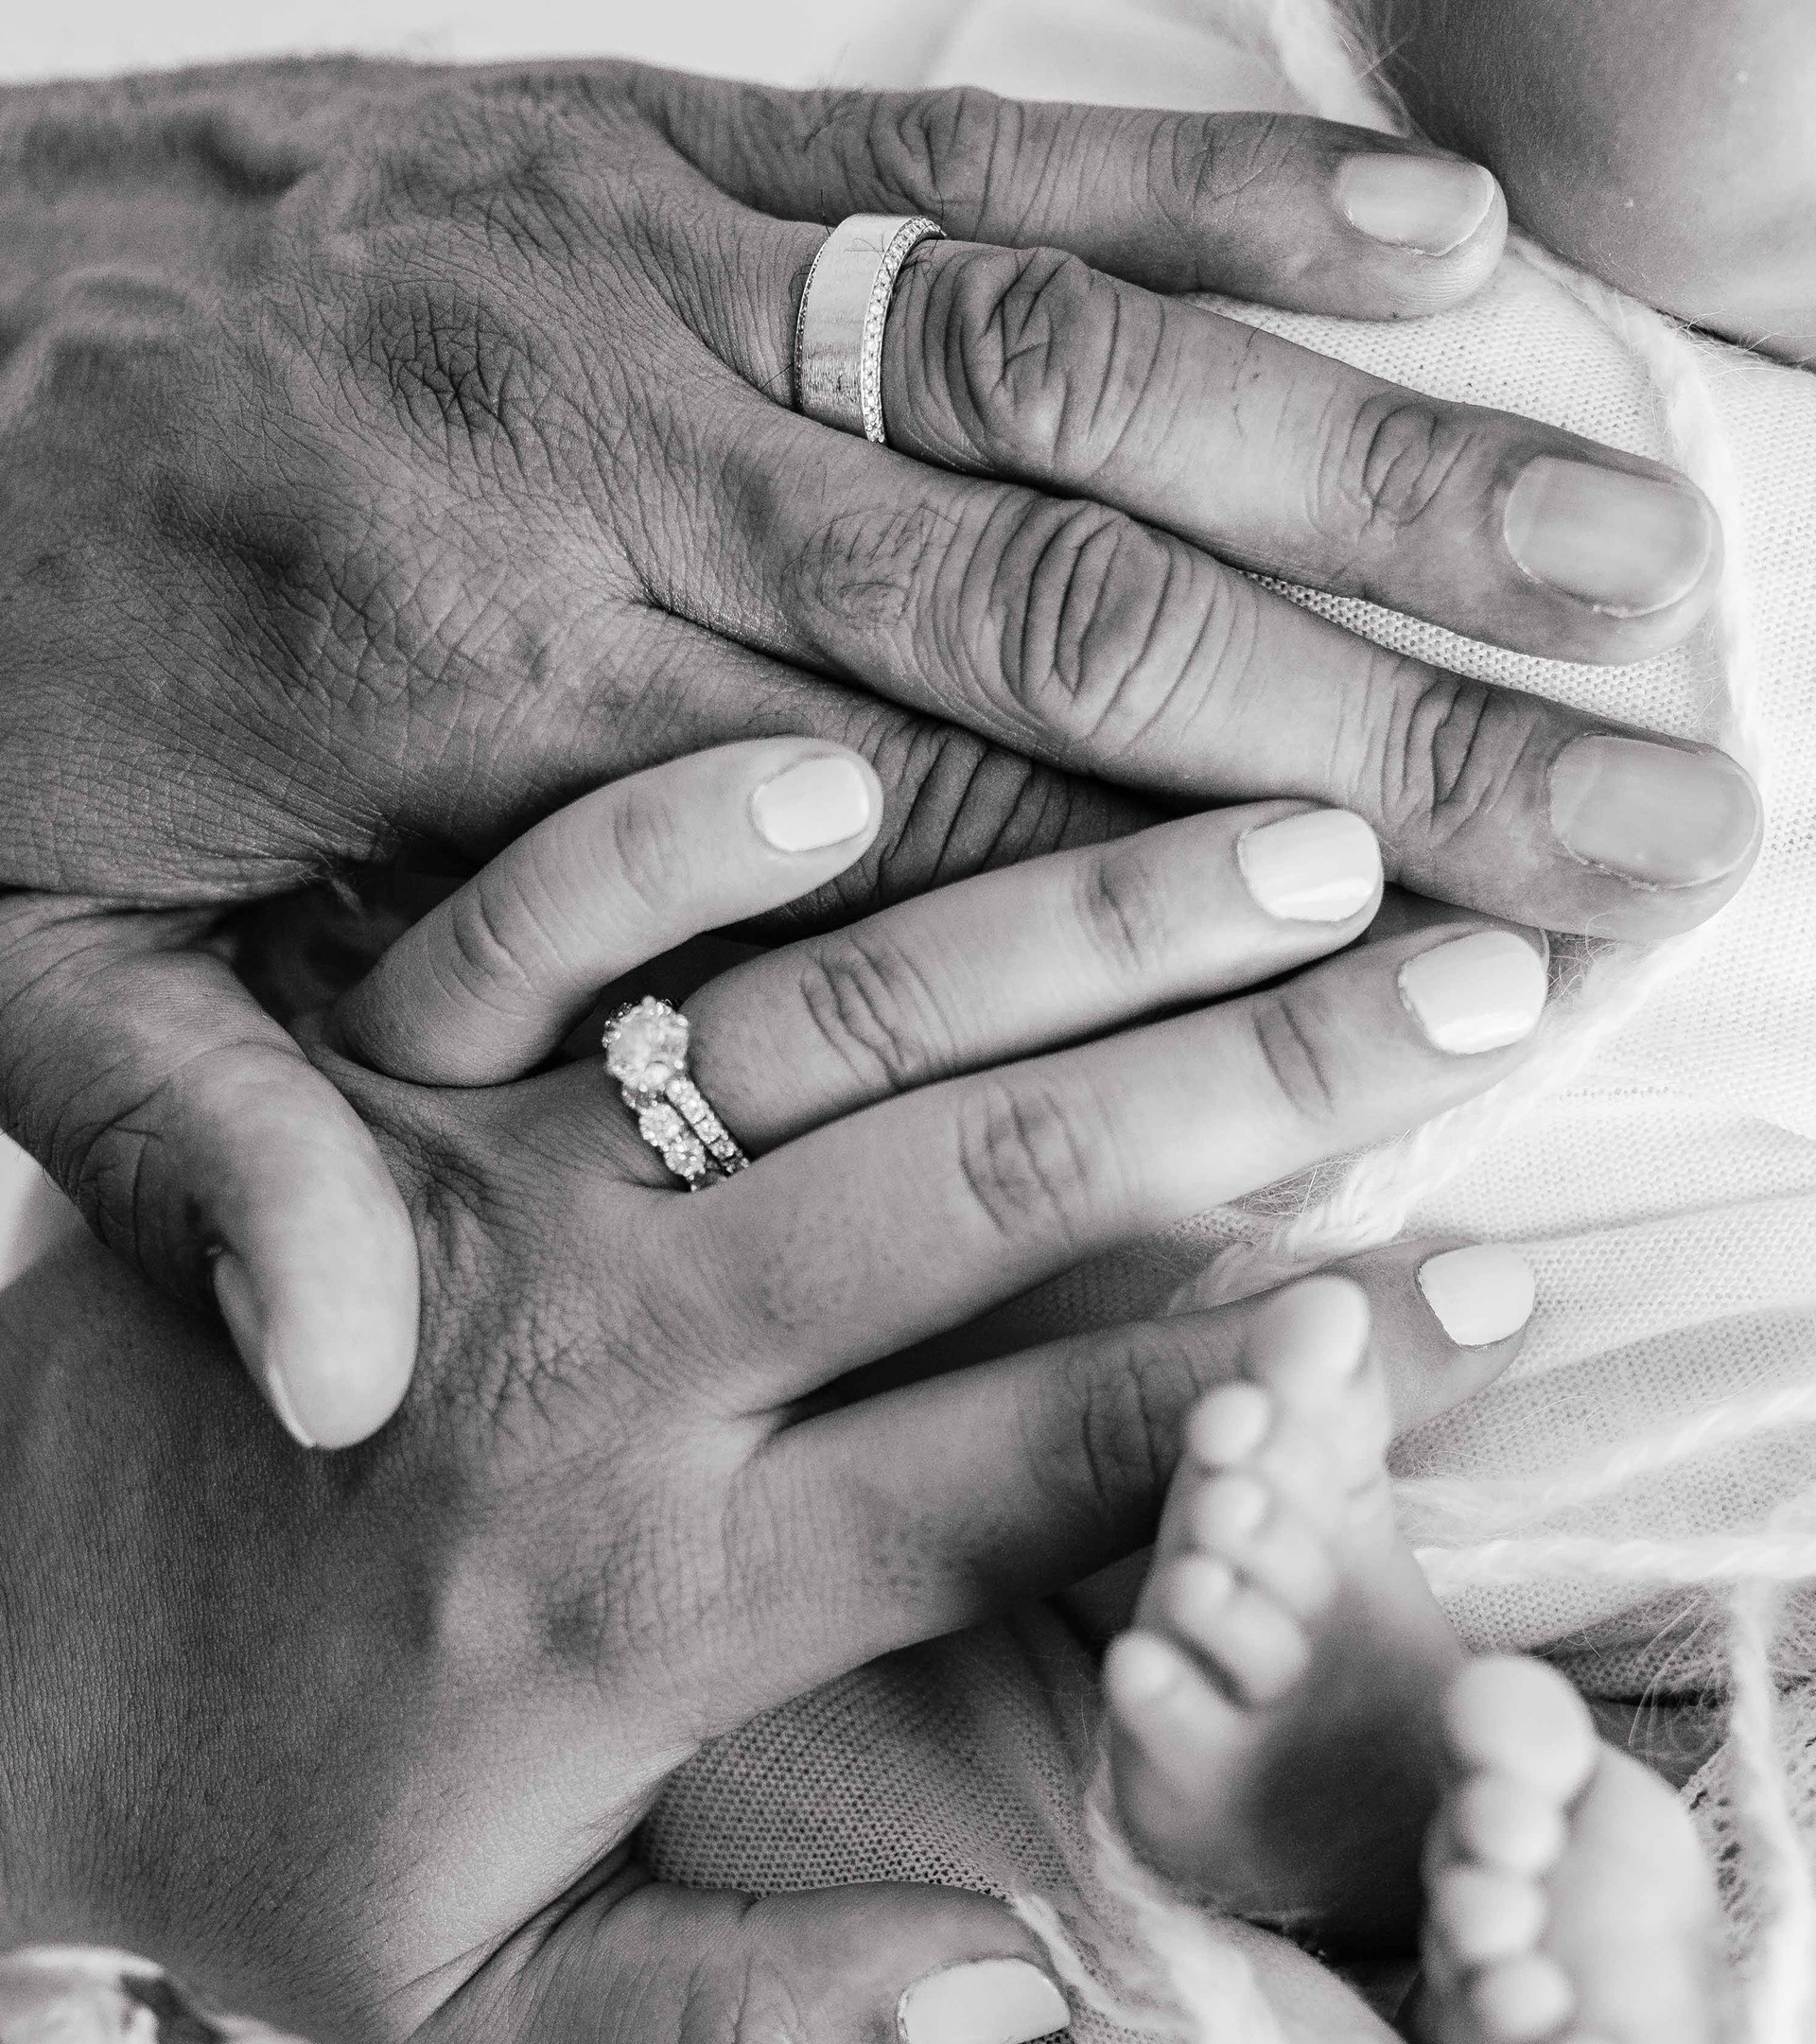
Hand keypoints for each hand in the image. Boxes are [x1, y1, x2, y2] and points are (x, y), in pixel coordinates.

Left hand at [0, 60, 1758, 1449]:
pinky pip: (960, 153)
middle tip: (1671, 812)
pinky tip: (1427, 231)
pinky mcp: (633, 134)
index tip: (1467, 1039)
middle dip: (1402, 741)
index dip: (1211, 982)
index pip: (919, 884)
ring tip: (1629, 558)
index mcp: (458, 728)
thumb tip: (353, 1389)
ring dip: (1372, 474)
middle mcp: (587, 485)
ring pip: (1067, 383)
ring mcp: (623, 280)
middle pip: (1070, 642)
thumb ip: (190, 1159)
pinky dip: (1206, 187)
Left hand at [0, 741, 1534, 2043]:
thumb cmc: (257, 1839)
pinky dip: (670, 834)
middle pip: (978, 1199)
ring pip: (810, 1030)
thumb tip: (1041, 1986)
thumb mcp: (491, 2011)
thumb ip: (760, 2024)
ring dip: (1070, 923)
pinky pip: (520, 925)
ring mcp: (472, 1197)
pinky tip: (842, 752)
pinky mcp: (354, 1086)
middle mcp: (592, 1372)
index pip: (1033, 1471)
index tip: (1470, 1292)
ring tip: (1299, 837)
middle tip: (1489, 983)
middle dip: (1263, 1085)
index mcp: (656, 1602)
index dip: (1272, 1395)